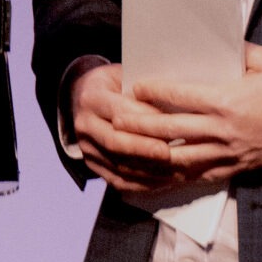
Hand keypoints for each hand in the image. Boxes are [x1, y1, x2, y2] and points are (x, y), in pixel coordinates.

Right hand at [66, 60, 225, 197]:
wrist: (85, 98)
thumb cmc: (116, 85)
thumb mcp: (126, 77)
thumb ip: (145, 91)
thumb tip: (177, 106)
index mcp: (92, 97)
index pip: (120, 111)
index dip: (146, 120)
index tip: (171, 125)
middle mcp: (84, 124)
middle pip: (115, 142)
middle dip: (144, 150)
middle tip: (169, 153)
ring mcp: (86, 147)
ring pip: (118, 165)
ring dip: (147, 171)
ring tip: (173, 170)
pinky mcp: (92, 165)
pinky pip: (118, 180)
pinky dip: (142, 184)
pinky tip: (163, 181)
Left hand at [111, 42, 261, 179]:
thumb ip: (234, 53)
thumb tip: (212, 43)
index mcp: (227, 100)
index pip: (178, 97)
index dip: (152, 92)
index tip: (134, 87)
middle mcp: (223, 130)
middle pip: (168, 129)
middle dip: (138, 124)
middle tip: (115, 118)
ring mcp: (228, 153)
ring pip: (178, 157)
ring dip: (150, 152)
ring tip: (128, 146)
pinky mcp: (236, 169)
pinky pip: (199, 174)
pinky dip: (176, 173)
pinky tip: (159, 170)